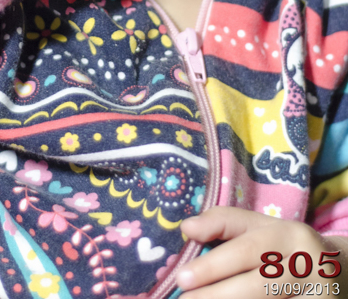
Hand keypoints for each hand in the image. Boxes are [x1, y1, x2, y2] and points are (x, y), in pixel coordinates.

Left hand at [176, 207, 347, 297]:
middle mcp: (307, 267)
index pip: (248, 250)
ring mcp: (317, 297)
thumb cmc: (288, 248)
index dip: (214, 265)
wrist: (342, 274)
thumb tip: (187, 227)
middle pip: (258, 286)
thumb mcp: (263, 227)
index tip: (182, 278)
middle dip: (217, 295)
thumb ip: (225, 223)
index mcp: (291, 236)